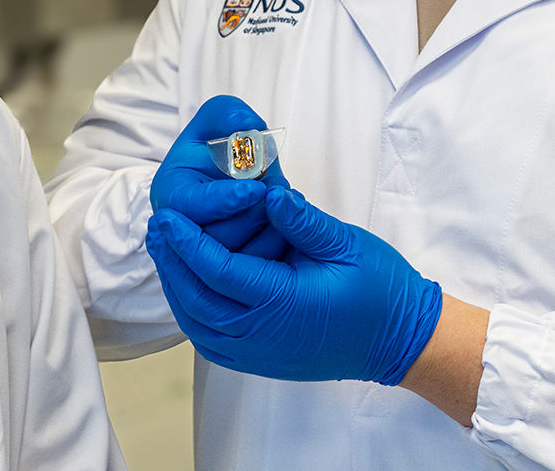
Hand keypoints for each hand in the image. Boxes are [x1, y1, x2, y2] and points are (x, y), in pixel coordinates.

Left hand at [145, 187, 441, 385]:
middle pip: (196, 301)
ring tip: (165, 252)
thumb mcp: (345, 245)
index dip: (187, 242)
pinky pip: (211, 339)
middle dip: (171, 263)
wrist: (399, 340)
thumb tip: (268, 193)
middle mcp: (262, 336)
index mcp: (282, 304)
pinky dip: (193, 311)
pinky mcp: (260, 360)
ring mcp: (258, 354)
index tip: (167, 215)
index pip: (218, 271)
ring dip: (177, 287)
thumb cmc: (378, 290)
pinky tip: (189, 284)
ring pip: (198, 324)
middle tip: (155, 228)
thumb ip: (302, 220)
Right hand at [151, 95, 291, 259]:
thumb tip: (247, 124)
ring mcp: (205, 258)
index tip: (257, 189)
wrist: (235, 176)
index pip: (191, 208)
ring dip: (269, 231)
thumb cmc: (221, 145)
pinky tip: (289, 224)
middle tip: (281, 192)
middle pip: (217, 238)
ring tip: (287, 205)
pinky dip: (277, 248)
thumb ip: (228, 114)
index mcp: (171, 195)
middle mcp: (181, 232)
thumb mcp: (219, 118)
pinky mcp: (228, 273)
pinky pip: (255, 271)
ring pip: (239, 259)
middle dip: (254, 214)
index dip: (225, 200)